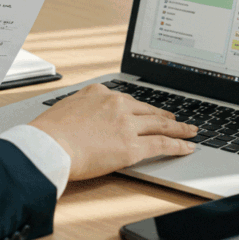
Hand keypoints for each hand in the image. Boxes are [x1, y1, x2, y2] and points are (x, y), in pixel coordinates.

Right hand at [29, 84, 197, 180]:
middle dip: (165, 115)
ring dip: (178, 128)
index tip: (147, 110)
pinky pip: (162, 144)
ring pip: (160, 125)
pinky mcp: (132, 146)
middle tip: (175, 119)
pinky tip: (188, 147)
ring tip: (190, 131)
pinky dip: (178, 145)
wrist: (48, 145)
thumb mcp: (64, 108)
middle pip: (147, 110)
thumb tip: (84, 117)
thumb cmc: (48, 133)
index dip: (141, 108)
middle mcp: (116, 104)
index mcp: (99, 92)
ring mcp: (126, 124)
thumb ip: (81, 108)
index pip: (126, 100)